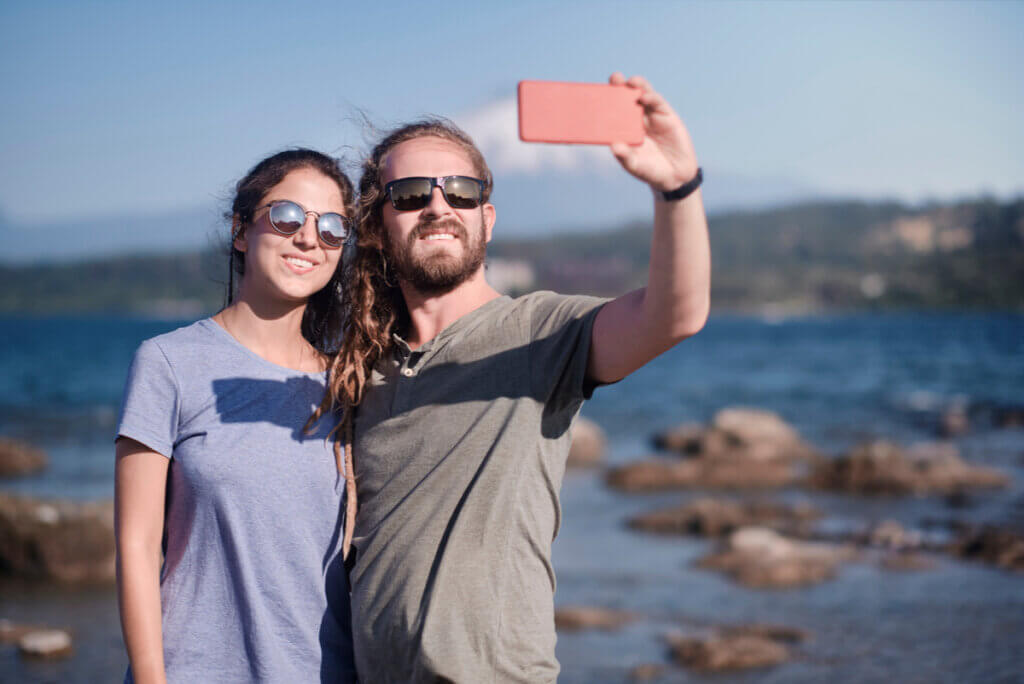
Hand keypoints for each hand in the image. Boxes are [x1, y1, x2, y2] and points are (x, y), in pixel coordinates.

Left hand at [608, 73, 698, 192]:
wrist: (675, 175)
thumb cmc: (650, 171)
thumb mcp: (636, 166)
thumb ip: (625, 157)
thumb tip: (614, 146)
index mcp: (623, 128)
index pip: (611, 110)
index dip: (604, 99)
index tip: (595, 92)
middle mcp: (635, 118)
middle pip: (625, 97)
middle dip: (619, 86)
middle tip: (614, 78)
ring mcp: (651, 115)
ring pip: (642, 95)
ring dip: (636, 86)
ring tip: (630, 82)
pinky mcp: (666, 115)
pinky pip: (658, 102)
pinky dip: (651, 97)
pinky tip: (645, 96)